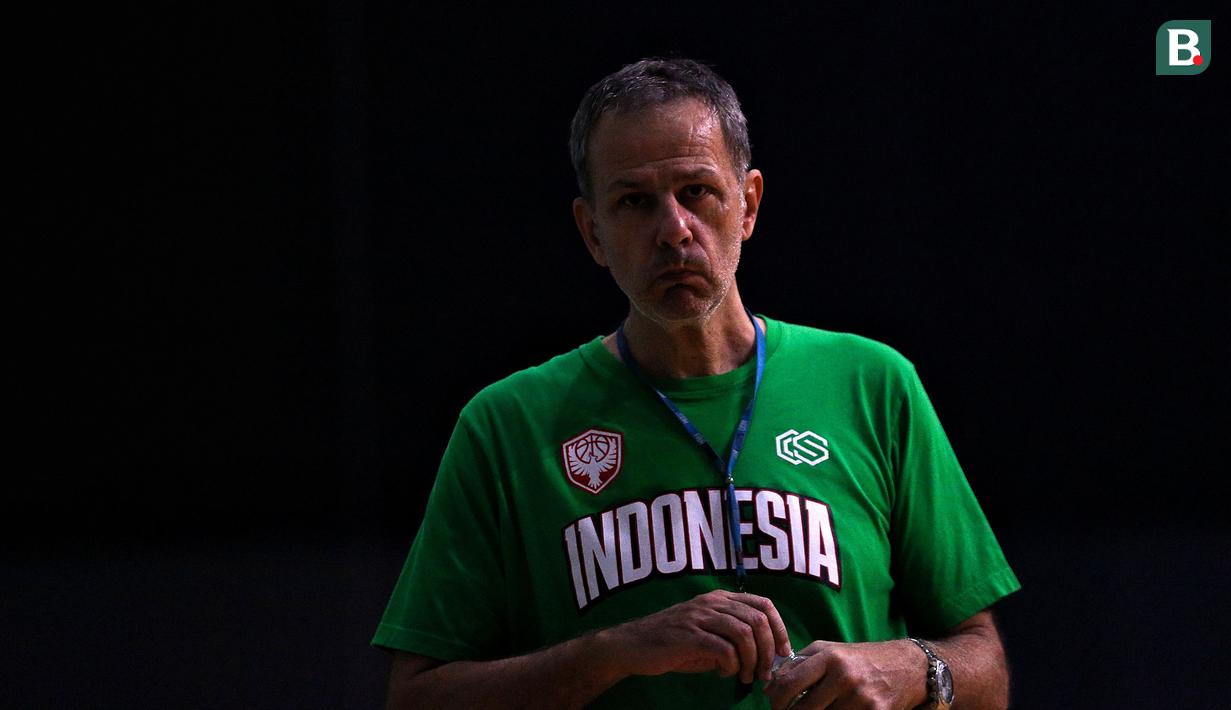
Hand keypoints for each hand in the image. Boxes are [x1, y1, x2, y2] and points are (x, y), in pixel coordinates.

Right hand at [600, 589, 791, 684]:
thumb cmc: (672, 643)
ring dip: (752, 661)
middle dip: (768, 650)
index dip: (779, 628)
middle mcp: (711, 603)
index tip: (782, 653)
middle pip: (757, 620)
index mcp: (719, 599)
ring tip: (746, 676)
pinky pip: (723, 649)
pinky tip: (724, 673)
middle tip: (765, 672)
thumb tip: (765, 656)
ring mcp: (699, 617)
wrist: (632, 645)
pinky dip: (731, 665)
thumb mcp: (706, 632)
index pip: (763, 604)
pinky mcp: (688, 636)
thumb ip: (732, 637)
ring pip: (743, 633)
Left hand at [763, 639, 925, 709]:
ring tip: (817, 709)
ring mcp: (862, 698)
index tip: (774, 704)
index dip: (777, 699)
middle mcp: (845, 676)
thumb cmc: (860, 658)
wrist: (908, 666)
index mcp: (831, 657)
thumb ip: (798, 664)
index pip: (791, 683)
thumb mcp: (830, 650)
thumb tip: (769, 687)